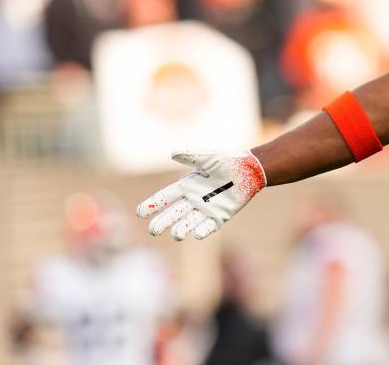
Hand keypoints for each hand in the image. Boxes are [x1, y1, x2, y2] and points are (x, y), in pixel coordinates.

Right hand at [136, 151, 265, 240]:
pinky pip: (209, 226)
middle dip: (163, 221)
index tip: (139, 213)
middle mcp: (194, 199)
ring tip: (176, 234)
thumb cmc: (228, 162)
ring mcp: (206, 209)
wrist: (249, 171)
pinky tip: (197, 234)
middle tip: (153, 231)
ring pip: (189, 222)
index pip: (166, 197)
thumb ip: (191, 157)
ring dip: (181, 229)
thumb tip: (173, 153)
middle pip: (173, 213)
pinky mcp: (220, 216)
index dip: (153, 204)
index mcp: (188, 186)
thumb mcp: (209, 158)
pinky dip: (203, 230)